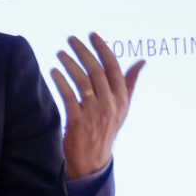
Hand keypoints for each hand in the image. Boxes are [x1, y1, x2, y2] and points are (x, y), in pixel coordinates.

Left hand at [51, 33, 143, 178]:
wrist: (92, 161)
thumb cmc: (105, 131)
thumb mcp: (121, 108)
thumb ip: (128, 84)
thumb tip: (141, 61)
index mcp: (121, 99)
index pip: (114, 68)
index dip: (103, 49)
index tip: (93, 35)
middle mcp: (110, 104)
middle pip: (96, 71)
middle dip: (83, 52)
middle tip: (71, 39)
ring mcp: (94, 113)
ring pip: (82, 81)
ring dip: (70, 64)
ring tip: (60, 53)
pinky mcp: (78, 121)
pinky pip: (69, 96)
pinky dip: (61, 81)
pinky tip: (53, 71)